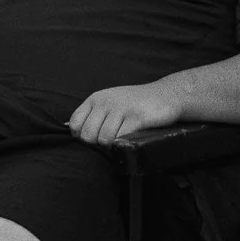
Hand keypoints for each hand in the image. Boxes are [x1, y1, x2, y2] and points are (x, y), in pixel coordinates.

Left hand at [68, 78, 186, 147]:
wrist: (167, 95)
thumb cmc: (136, 103)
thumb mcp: (111, 102)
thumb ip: (93, 114)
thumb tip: (73, 130)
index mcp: (96, 99)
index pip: (75, 123)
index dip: (81, 136)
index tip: (94, 139)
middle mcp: (106, 102)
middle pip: (87, 135)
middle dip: (97, 144)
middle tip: (110, 142)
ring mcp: (121, 109)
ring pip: (103, 139)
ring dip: (111, 145)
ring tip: (121, 139)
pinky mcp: (136, 117)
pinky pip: (121, 138)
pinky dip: (123, 143)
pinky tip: (130, 138)